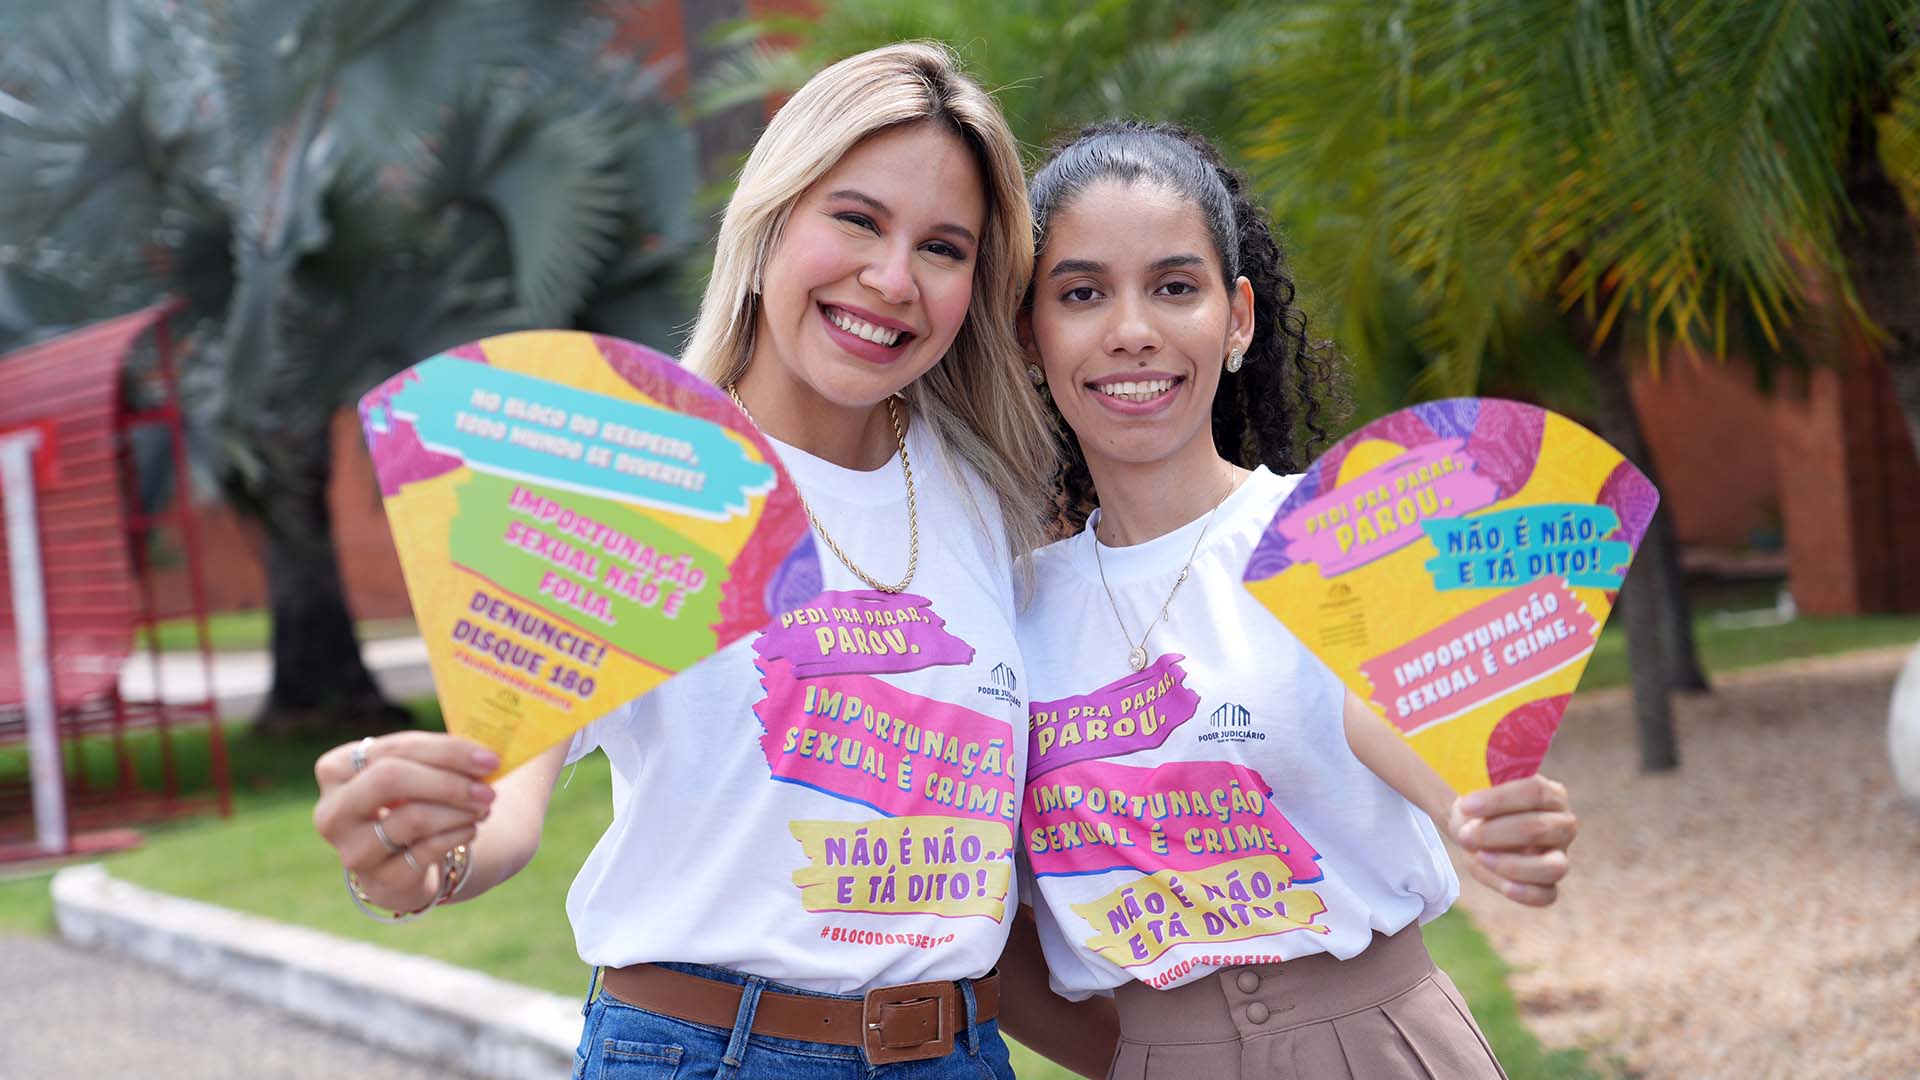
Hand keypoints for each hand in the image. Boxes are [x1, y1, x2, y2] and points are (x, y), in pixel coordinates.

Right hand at [313, 731, 499, 911]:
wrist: (403, 857)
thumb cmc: (411, 799)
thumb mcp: (416, 770)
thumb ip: (440, 756)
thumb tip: (485, 756)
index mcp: (337, 768)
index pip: (394, 749)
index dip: (447, 752)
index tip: (489, 758)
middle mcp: (334, 810)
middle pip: (390, 779)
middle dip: (448, 782)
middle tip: (488, 788)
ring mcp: (353, 849)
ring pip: (412, 818)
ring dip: (459, 811)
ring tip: (484, 808)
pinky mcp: (379, 880)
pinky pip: (426, 851)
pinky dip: (457, 835)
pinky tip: (470, 828)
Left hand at [1446, 773, 1576, 907]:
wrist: (1471, 828)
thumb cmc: (1480, 809)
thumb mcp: (1478, 794)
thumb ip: (1482, 793)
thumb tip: (1477, 799)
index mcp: (1551, 794)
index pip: (1533, 791)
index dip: (1498, 800)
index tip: (1466, 806)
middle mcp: (1563, 825)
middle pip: (1538, 829)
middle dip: (1495, 833)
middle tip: (1466, 834)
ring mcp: (1560, 856)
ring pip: (1553, 867)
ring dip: (1511, 864)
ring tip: (1481, 856)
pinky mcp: (1548, 883)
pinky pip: (1547, 895)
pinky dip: (1527, 893)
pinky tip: (1505, 887)